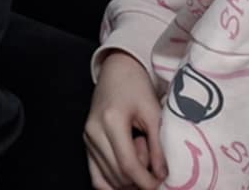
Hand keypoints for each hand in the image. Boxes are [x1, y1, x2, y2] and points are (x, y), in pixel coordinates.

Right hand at [85, 52, 165, 189]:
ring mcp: (87, 138)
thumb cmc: (137, 86)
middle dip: (139, 178)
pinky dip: (112, 183)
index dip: (146, 181)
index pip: (128, 165)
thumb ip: (157, 147)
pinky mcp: (86, 142)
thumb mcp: (154, 114)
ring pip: (108, 178)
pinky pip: (96, 175)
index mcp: (111, 121)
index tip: (161, 183)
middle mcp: (94, 132)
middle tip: (152, 159)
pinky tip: (128, 178)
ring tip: (139, 154)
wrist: (117, 69)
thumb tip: (162, 176)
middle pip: (118, 175)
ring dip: (128, 179)